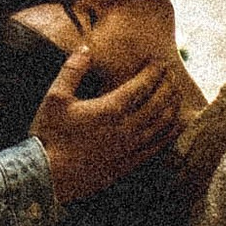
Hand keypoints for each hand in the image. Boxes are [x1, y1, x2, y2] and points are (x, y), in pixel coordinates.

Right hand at [32, 41, 185, 206]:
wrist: (48, 176)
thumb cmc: (49, 135)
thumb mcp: (55, 98)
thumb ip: (72, 71)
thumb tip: (86, 49)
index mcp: (111, 109)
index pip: (142, 85)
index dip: (154, 71)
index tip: (159, 62)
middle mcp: (127, 128)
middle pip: (158, 102)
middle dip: (167, 85)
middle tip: (171, 74)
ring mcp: (130, 148)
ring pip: (163, 124)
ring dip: (173, 106)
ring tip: (176, 95)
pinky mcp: (129, 164)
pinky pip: (158, 146)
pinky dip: (170, 132)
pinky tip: (173, 125)